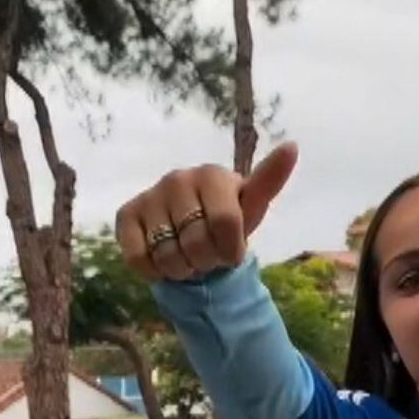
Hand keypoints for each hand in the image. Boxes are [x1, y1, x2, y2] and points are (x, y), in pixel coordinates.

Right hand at [117, 142, 297, 280]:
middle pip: (197, 243)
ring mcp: (150, 195)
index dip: (230, 251)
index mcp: (213, 175)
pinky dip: (153, 271)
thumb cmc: (226, 221)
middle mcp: (178, 178)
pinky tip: (162, 259)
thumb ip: (270, 181)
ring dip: (181, 269)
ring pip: (167, 255)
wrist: (188, 234)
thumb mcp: (251, 207)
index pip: (226, 223)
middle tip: (206, 256)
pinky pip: (138, 258)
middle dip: (206, 263)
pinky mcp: (126, 214)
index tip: (231, 252)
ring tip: (186, 258)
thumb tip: (293, 146)